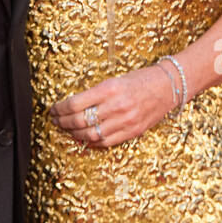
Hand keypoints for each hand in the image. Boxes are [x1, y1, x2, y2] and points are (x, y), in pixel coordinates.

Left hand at [49, 65, 177, 148]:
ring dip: (74, 134)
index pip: (75, 103)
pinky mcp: (132, 131)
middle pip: (80, 120)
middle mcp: (116, 106)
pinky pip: (106, 142)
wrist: (167, 86)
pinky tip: (84, 139)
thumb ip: (96, 94)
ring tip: (67, 130)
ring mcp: (125, 121)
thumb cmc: (140, 80)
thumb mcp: (114, 80)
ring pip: (91, 134)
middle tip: (55, 120)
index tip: (53, 109)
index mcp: (109, 88)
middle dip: (63, 122)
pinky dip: (91, 142)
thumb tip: (73, 106)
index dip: (60, 109)